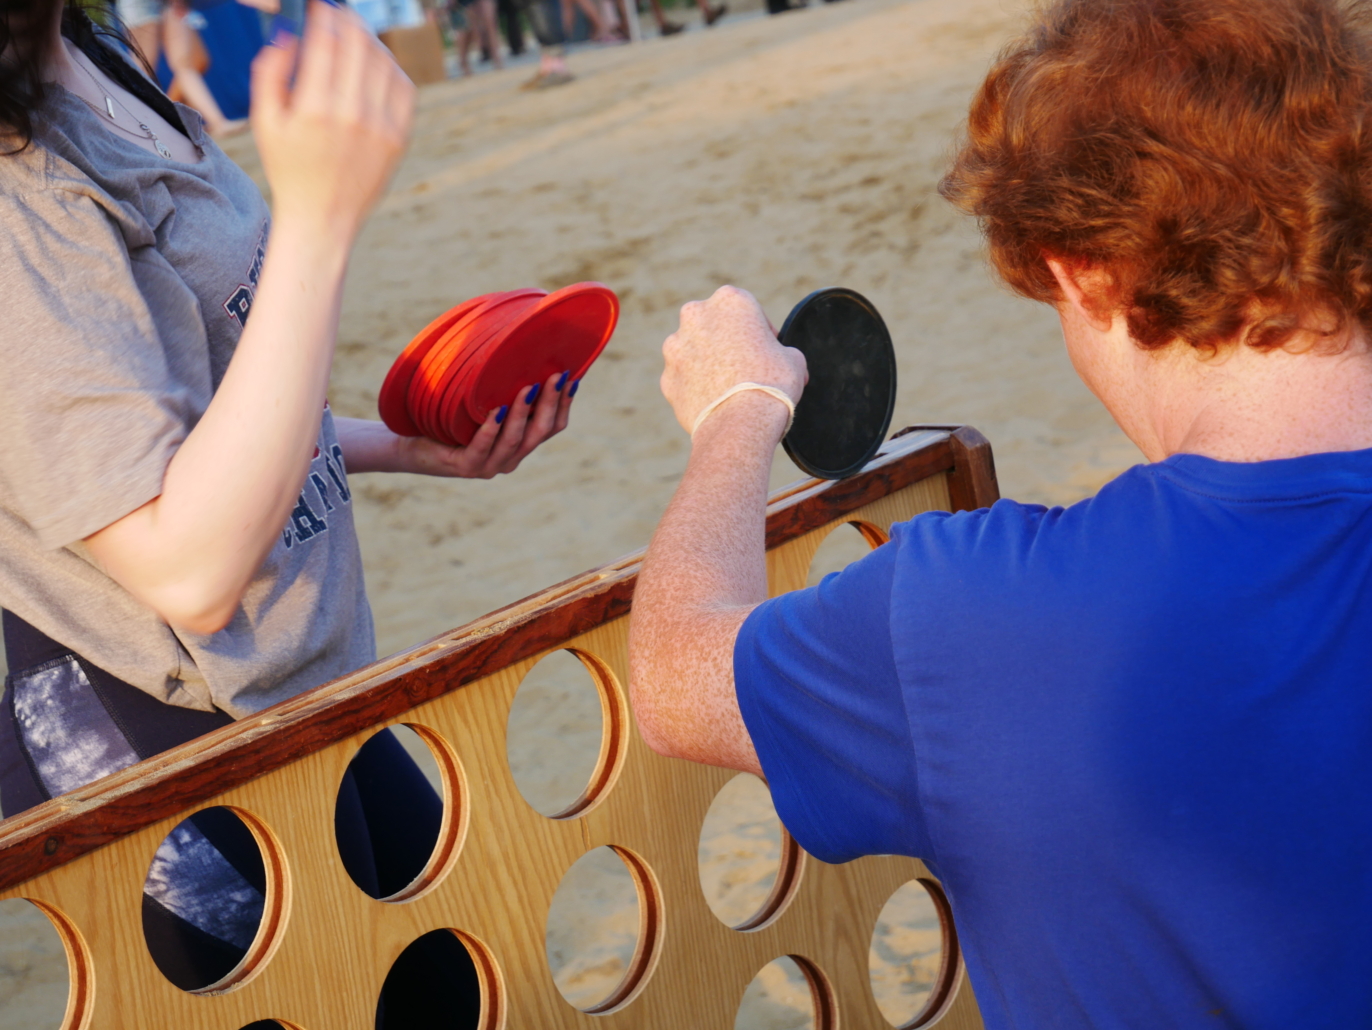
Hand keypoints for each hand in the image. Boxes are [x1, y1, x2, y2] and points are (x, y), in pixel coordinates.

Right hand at [250, 1, 414, 243]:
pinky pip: (404, 88)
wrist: (322, 217)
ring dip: (370, 40)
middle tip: (339, 13)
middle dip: (348, 20)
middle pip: (359, 45)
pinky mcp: (398, 138)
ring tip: (356, 35)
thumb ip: (269, 72)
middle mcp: (353, 114)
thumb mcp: (264, 122)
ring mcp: (381, 127)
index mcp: (315, 108)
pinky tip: (377, 63)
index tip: (319, 6)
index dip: (324, 14)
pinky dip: (392, 68)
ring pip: (384, 62)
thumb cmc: (288, 168)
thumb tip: (288, 34)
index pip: (327, 40)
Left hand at [397, 369, 576, 477]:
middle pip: (539, 433)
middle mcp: (508, 459)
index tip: (571, 378)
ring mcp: (488, 466)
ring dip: (522, 413)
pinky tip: (495, 412)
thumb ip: (503, 391)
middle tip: (556, 376)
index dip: (563, 404)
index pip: (552, 427)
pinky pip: (482, 448)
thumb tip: (522, 350)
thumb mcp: (481, 402)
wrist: (409, 442)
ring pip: (514, 440)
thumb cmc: (447, 416)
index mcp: (518, 445)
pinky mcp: (465, 467)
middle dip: (549, 403)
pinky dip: (490, 430)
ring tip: (528, 388)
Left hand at [661, 286, 806, 434]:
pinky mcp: (667, 378)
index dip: (760, 330)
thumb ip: (780, 350)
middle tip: (746, 366)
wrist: (740, 425)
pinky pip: (684, 379)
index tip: (767, 349)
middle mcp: (696, 316)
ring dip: (707, 362)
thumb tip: (779, 359)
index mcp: (730, 300)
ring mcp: (675, 347)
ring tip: (728, 388)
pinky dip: (696, 387)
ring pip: (694, 351)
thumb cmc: (771, 386)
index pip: (747, 309)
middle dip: (727, 341)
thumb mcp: (793, 359)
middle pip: (714, 325)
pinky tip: (714, 402)